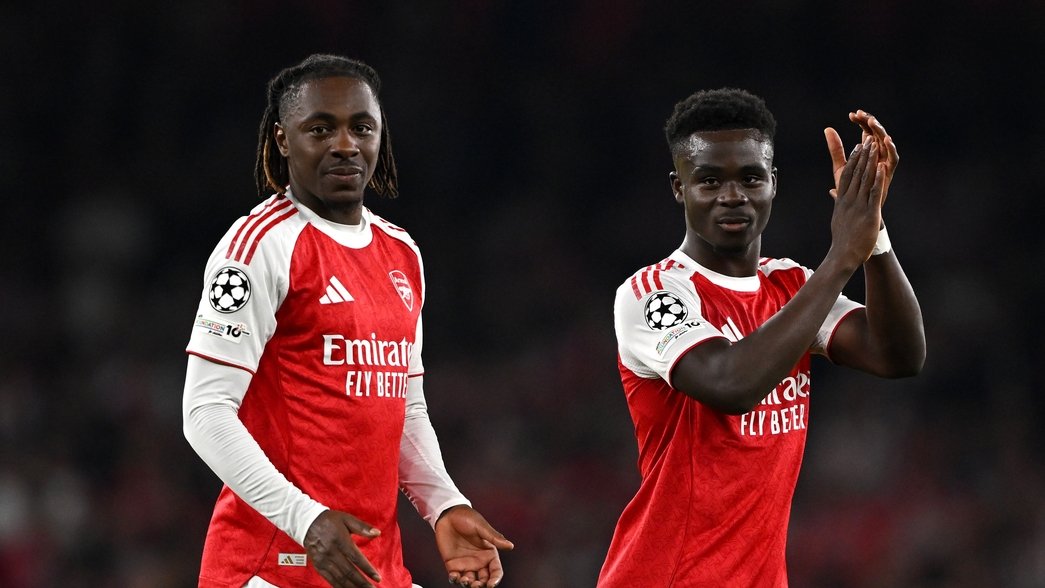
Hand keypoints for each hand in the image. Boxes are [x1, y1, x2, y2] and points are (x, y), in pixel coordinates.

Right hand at [304, 509, 382, 586]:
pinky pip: (330, 579)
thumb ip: (362, 527)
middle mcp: (332, 552)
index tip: (377, 577)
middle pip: (349, 571)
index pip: (356, 558)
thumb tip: (377, 533)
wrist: (307, 523)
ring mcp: (324, 561)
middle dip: (362, 582)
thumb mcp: (347, 519)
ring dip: (352, 587)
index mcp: (340, 540)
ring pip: (340, 578)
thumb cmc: (330, 520)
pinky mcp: (318, 566)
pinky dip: (340, 587)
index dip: (367, 569)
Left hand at [435, 505, 513, 587]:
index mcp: (489, 553)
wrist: (449, 514)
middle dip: (481, 585)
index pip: (495, 570)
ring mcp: (465, 563)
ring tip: (466, 581)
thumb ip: (494, 538)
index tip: (491, 584)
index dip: (495, 579)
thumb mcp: (481, 527)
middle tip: (477, 585)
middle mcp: (479, 561)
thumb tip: (510, 546)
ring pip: (470, 581)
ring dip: (468, 585)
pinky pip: (455, 577)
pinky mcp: (452, 563)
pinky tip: (454, 576)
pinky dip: (454, 580)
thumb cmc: (468, 518)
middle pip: (484, 579)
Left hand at [824, 110, 898, 203]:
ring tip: (872, 121)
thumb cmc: (850, 189)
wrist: (856, 211)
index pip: (866, 131)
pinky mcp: (889, 173)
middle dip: (870, 122)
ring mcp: (885, 163)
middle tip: (861, 114)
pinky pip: (894, 159)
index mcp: (868, 152)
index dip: (861, 122)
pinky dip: (891, 148)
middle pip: (876, 134)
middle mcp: (878, 156)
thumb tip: (827, 129)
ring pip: (886, 143)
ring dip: (880, 131)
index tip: (851, 114)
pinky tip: (886, 139)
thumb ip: (836, 149)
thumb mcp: (842, 166)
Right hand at [829, 138, 885, 266]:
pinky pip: (874, 193)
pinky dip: (877, 179)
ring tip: (874, 146)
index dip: (852, 160)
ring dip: (870, 161)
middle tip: (868, 140)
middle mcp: (849, 200)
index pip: (846, 176)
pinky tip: (881, 167)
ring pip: (865, 179)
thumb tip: (834, 195)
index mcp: (842, 201)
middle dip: (863, 155)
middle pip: (856, 173)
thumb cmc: (842, 241)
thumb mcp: (837, 218)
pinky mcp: (869, 213)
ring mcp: (858, 206)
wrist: (843, 255)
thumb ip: (838, 204)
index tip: (857, 148)